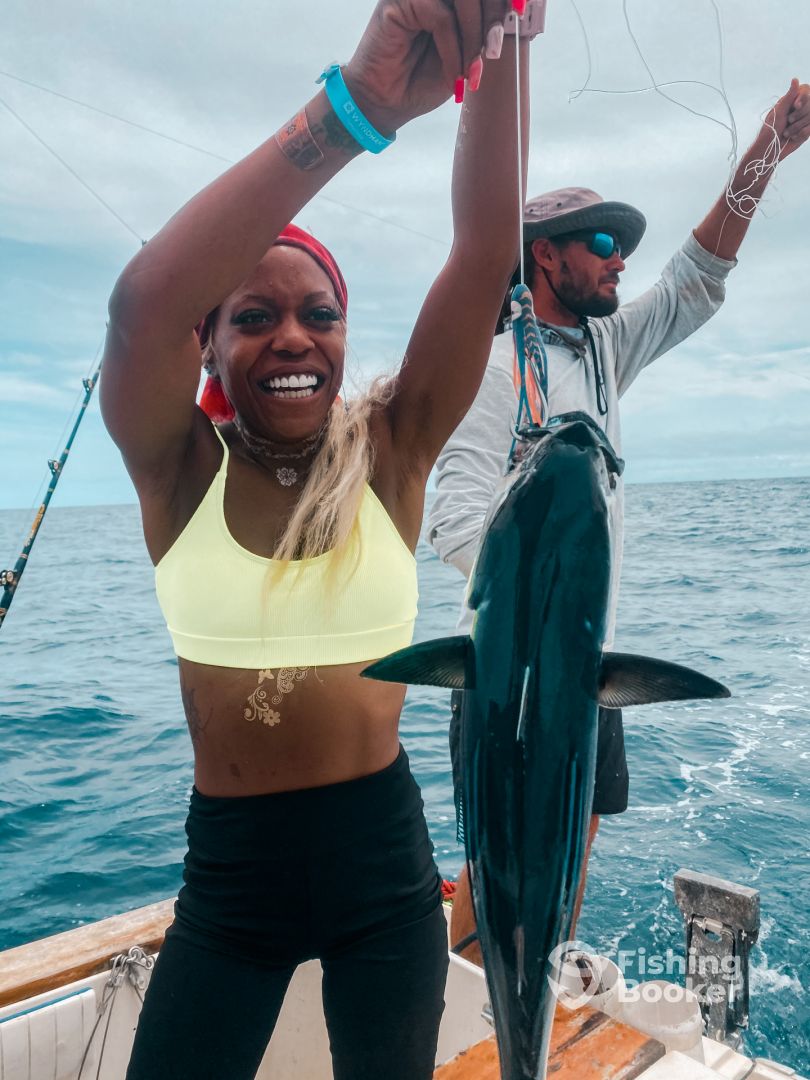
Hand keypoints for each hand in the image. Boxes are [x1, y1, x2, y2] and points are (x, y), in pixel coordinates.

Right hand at [344, 0, 512, 131]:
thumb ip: (484, 31)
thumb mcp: (464, 55)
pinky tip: (452, 72)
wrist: (386, 103)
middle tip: (492, 52)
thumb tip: (515, 11)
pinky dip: (452, 48)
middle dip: (492, 18)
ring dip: (474, 34)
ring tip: (472, 68)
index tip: (521, 9)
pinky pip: (441, 17)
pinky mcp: (398, 1)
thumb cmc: (421, 80)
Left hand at [765, 78, 809, 161]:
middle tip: (788, 122)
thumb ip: (790, 96)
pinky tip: (792, 137)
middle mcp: (800, 109)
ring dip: (797, 127)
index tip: (795, 106)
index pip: (806, 92)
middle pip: (809, 106)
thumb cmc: (771, 128)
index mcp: (792, 101)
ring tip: (786, 132)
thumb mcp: (779, 110)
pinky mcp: (806, 131)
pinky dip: (800, 134)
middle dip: (798, 116)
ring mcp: (804, 120)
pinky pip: (809, 129)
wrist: (770, 149)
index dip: (803, 99)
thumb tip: (795, 79)